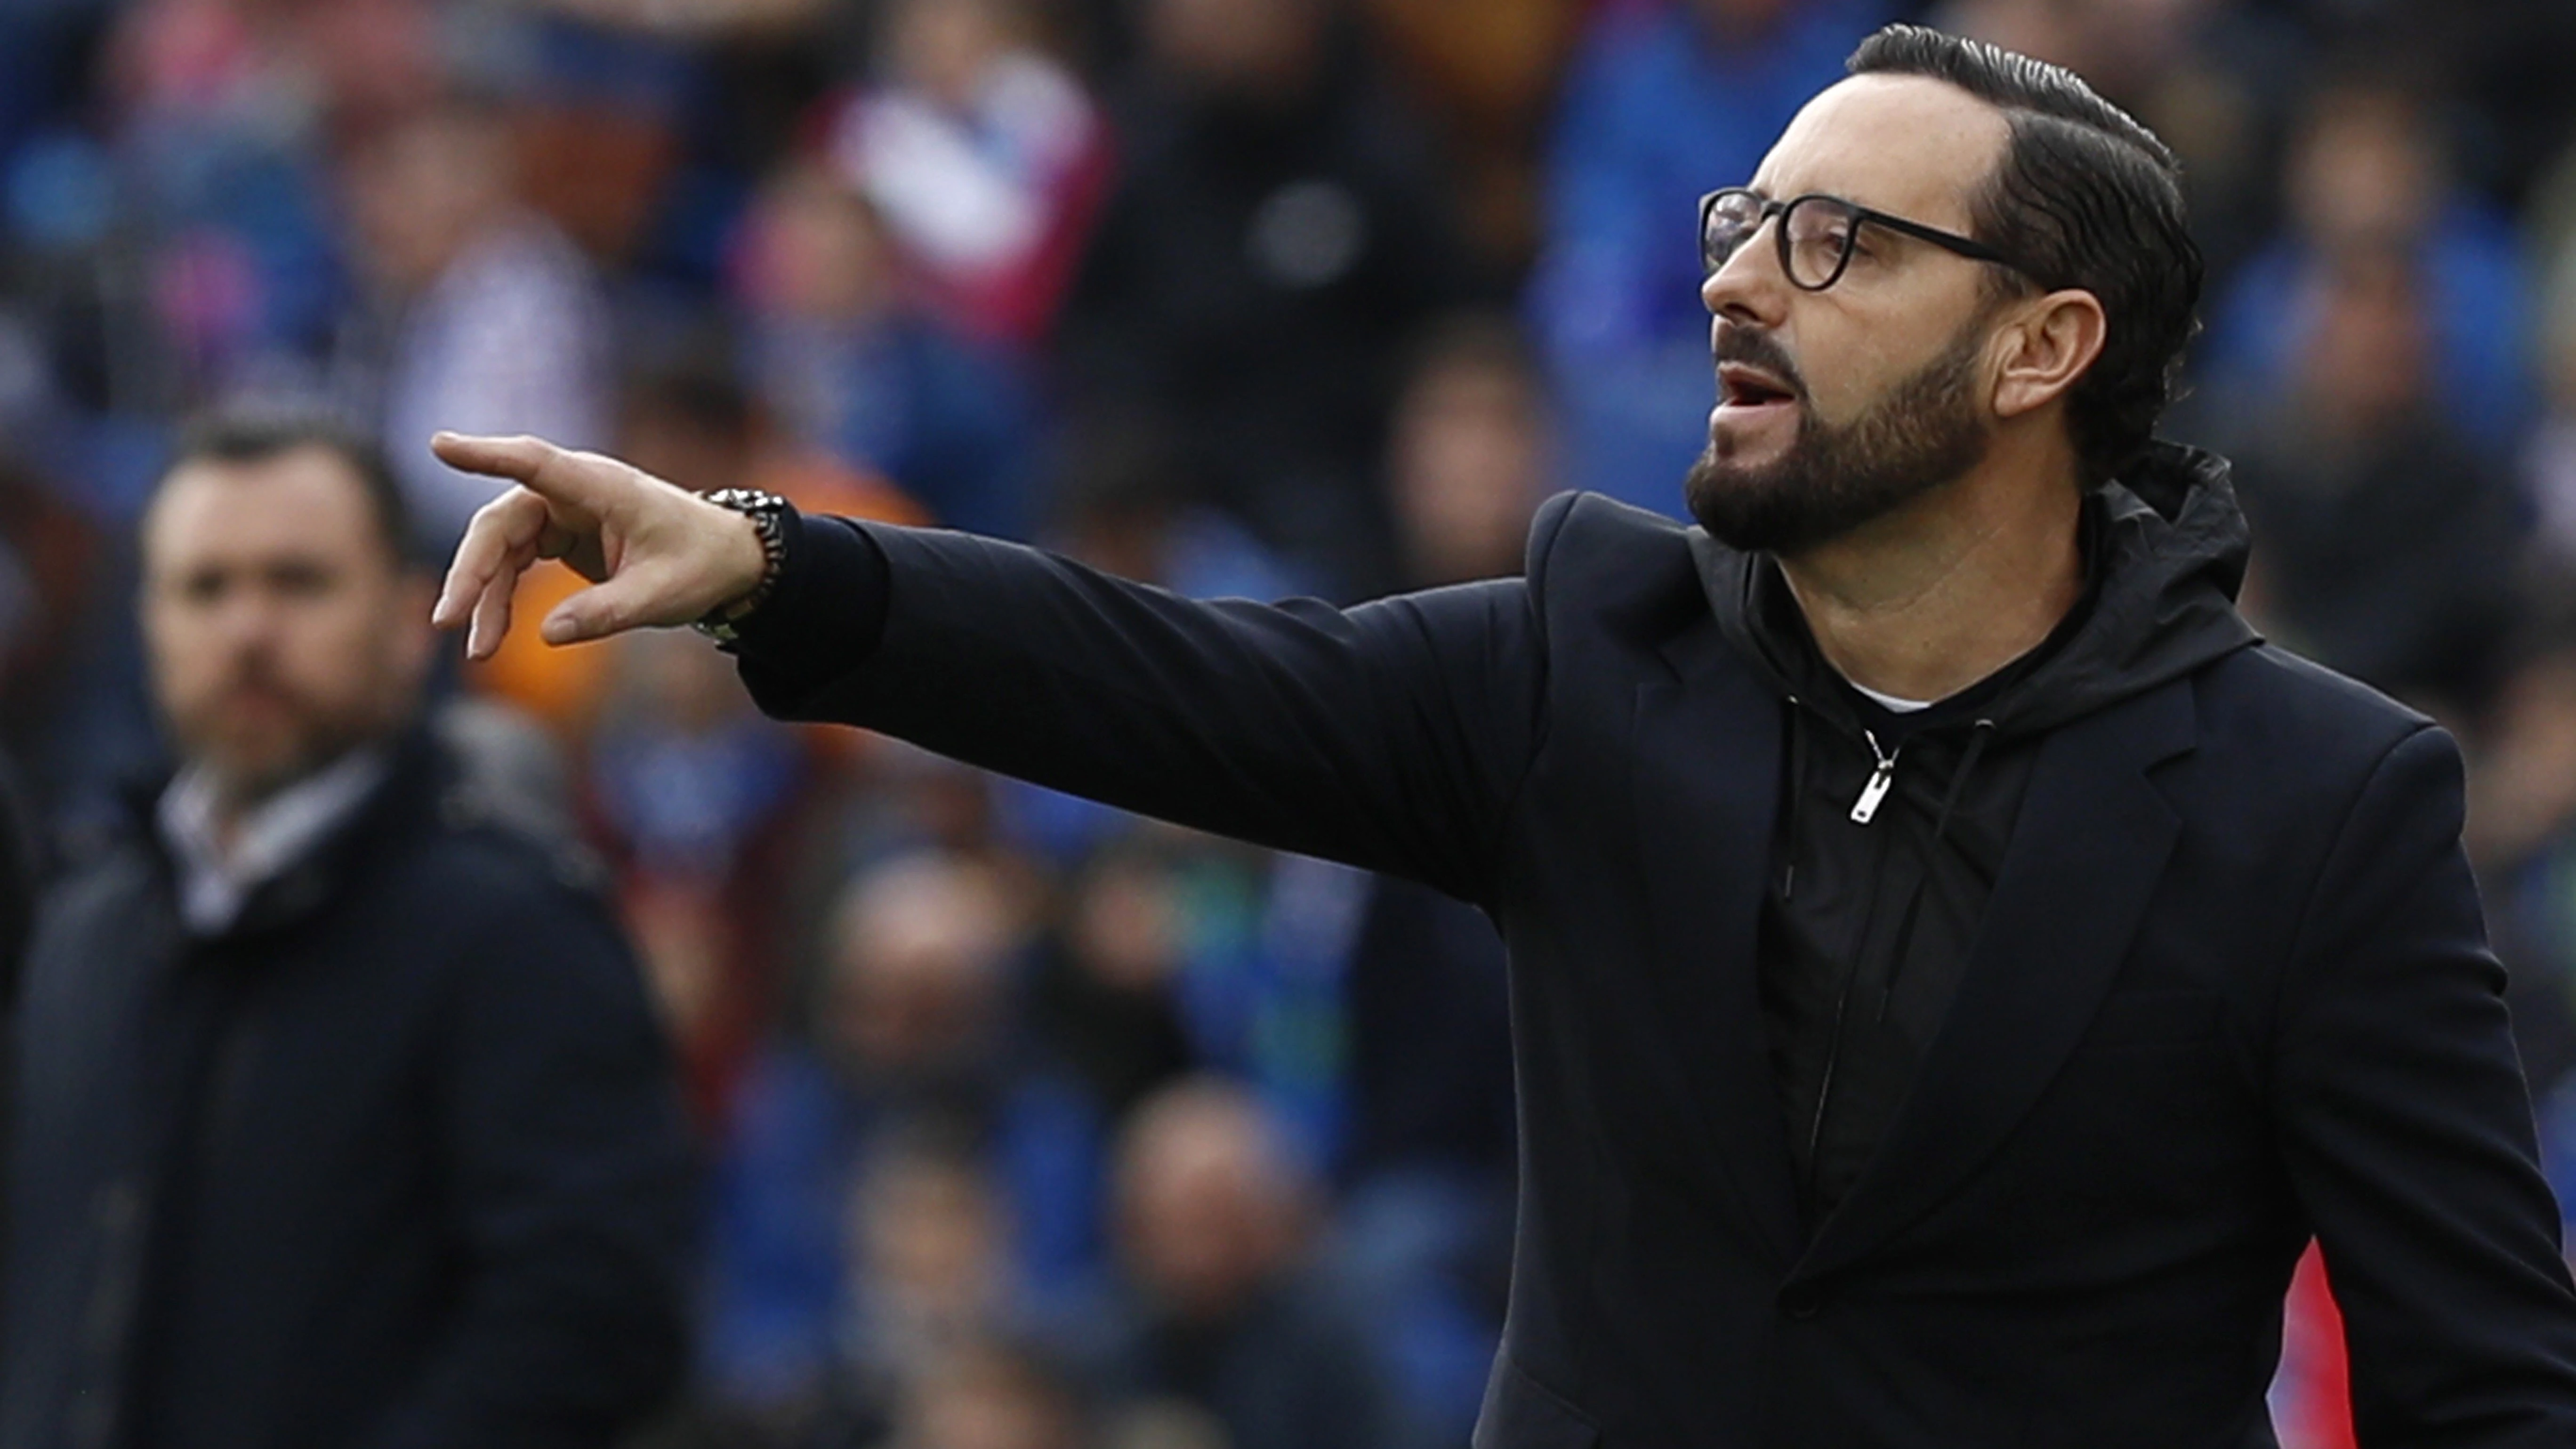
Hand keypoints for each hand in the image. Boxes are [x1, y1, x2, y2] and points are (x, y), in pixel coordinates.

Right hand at [429, 433, 769, 659]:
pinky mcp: (559, 534)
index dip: (487, 456)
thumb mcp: (661, 595)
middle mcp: (573, 491)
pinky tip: (492, 635)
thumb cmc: (699, 564)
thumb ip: (608, 612)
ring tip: (477, 650)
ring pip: (500, 547)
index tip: (440, 446)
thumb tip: (548, 634)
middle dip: (472, 573)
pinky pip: (514, 563)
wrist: (725, 559)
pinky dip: (501, 598)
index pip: (535, 463)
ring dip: (483, 596)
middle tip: (447, 620)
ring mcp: (561, 512)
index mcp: (602, 487)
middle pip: (501, 523)